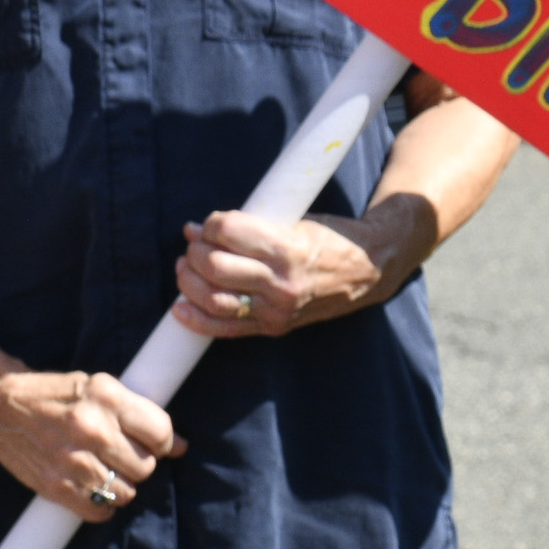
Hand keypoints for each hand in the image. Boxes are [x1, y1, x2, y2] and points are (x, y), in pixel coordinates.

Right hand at [0, 367, 181, 519]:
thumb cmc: (52, 394)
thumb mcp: (97, 388)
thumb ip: (138, 414)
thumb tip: (180, 446)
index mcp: (106, 397)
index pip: (161, 432)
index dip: (163, 442)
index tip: (154, 443)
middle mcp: (92, 428)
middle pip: (146, 466)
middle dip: (140, 463)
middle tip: (123, 455)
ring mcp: (73, 460)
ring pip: (127, 491)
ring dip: (122, 485)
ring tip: (106, 470)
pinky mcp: (56, 486)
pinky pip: (100, 510)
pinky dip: (102, 503)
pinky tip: (92, 486)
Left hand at [173, 210, 389, 338]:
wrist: (368, 271)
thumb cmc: (331, 238)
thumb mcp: (295, 220)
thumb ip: (247, 226)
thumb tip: (193, 229)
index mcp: (288, 247)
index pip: (228, 232)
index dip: (211, 224)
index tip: (210, 223)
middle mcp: (282, 282)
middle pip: (215, 266)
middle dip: (194, 252)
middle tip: (195, 245)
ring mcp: (278, 309)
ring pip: (214, 298)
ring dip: (189, 282)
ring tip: (186, 268)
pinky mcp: (275, 327)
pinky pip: (226, 328)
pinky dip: (196, 319)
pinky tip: (180, 308)